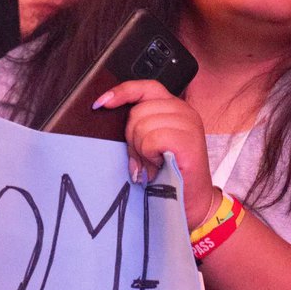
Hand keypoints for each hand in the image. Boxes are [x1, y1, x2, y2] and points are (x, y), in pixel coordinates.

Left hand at [92, 80, 213, 228]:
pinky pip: (152, 139)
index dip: (122, 92)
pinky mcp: (189, 139)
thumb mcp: (148, 143)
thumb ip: (137, 126)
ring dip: (141, 149)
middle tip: (144, 157)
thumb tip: (106, 110)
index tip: (101, 104)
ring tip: (153, 162)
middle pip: (138, 111)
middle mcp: (184, 111)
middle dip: (132, 137)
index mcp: (174, 108)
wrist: (189, 201)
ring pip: (142, 125)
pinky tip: (159, 164)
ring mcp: (188, 123)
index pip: (145, 87)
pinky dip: (149, 155)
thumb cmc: (168, 173)